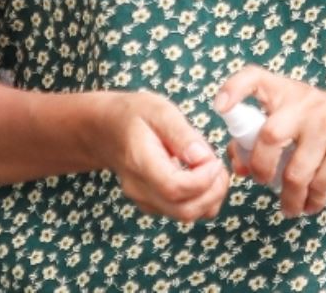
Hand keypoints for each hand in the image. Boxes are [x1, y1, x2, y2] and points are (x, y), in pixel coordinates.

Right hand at [97, 92, 228, 221]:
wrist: (106, 129)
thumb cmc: (134, 115)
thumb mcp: (159, 110)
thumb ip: (182, 134)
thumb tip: (203, 157)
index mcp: (140, 162)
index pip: (174, 188)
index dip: (202, 179)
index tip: (213, 159)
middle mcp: (139, 189)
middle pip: (184, 210)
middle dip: (212, 192)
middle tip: (219, 166)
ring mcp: (145, 200)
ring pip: (186, 216)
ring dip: (210, 198)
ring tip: (213, 170)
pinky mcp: (153, 204)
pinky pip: (182, 212)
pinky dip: (201, 200)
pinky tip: (202, 178)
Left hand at [215, 67, 325, 217]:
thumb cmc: (313, 118)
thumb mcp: (287, 112)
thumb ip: (255, 135)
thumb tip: (238, 167)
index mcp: (284, 91)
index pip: (255, 77)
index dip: (234, 89)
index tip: (220, 108)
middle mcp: (306, 104)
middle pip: (271, 137)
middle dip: (260, 167)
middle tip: (261, 180)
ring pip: (296, 174)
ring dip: (288, 197)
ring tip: (287, 206)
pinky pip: (320, 186)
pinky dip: (310, 202)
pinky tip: (307, 204)